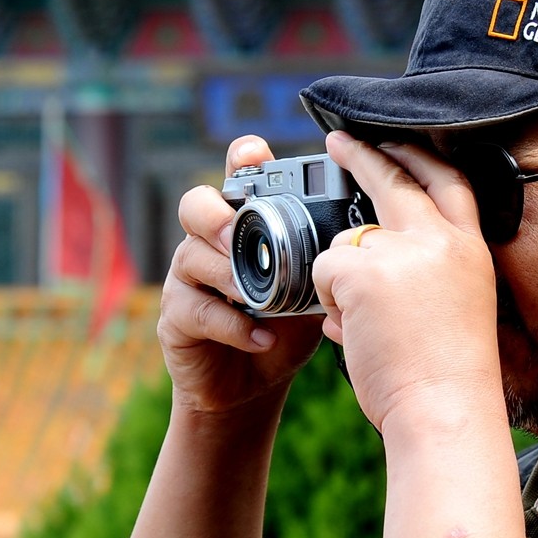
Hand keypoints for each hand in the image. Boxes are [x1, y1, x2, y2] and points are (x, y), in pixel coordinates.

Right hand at [158, 136, 324, 415]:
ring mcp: (188, 280)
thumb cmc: (284, 327)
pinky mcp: (177, 319)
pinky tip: (261, 337)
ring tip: (255, 296)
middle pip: (195, 205)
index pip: (237, 179)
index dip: (240, 160)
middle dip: (215, 214)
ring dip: (227, 275)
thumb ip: (322, 261)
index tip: (254, 153)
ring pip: (191, 257)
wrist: (255, 384)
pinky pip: (199, 312)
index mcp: (243, 226)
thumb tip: (360, 238)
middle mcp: (210, 244)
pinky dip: (234, 325)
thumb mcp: (310, 289)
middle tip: (237, 234)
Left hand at [310, 132, 501, 435]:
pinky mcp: (364, 271)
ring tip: (368, 327)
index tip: (398, 142)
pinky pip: (322, 270)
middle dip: (362, 155)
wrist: (445, 411)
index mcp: (470, 250)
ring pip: (345, 242)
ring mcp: (402, 252)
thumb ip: (417, 273)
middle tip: (338, 142)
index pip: (448, 181)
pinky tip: (352, 331)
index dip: (420, 157)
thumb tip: (356, 255)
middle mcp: (440, 241)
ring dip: (341, 281)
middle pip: (396, 181)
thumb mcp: (453, 308)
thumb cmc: (447, 378)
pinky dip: (327, 301)